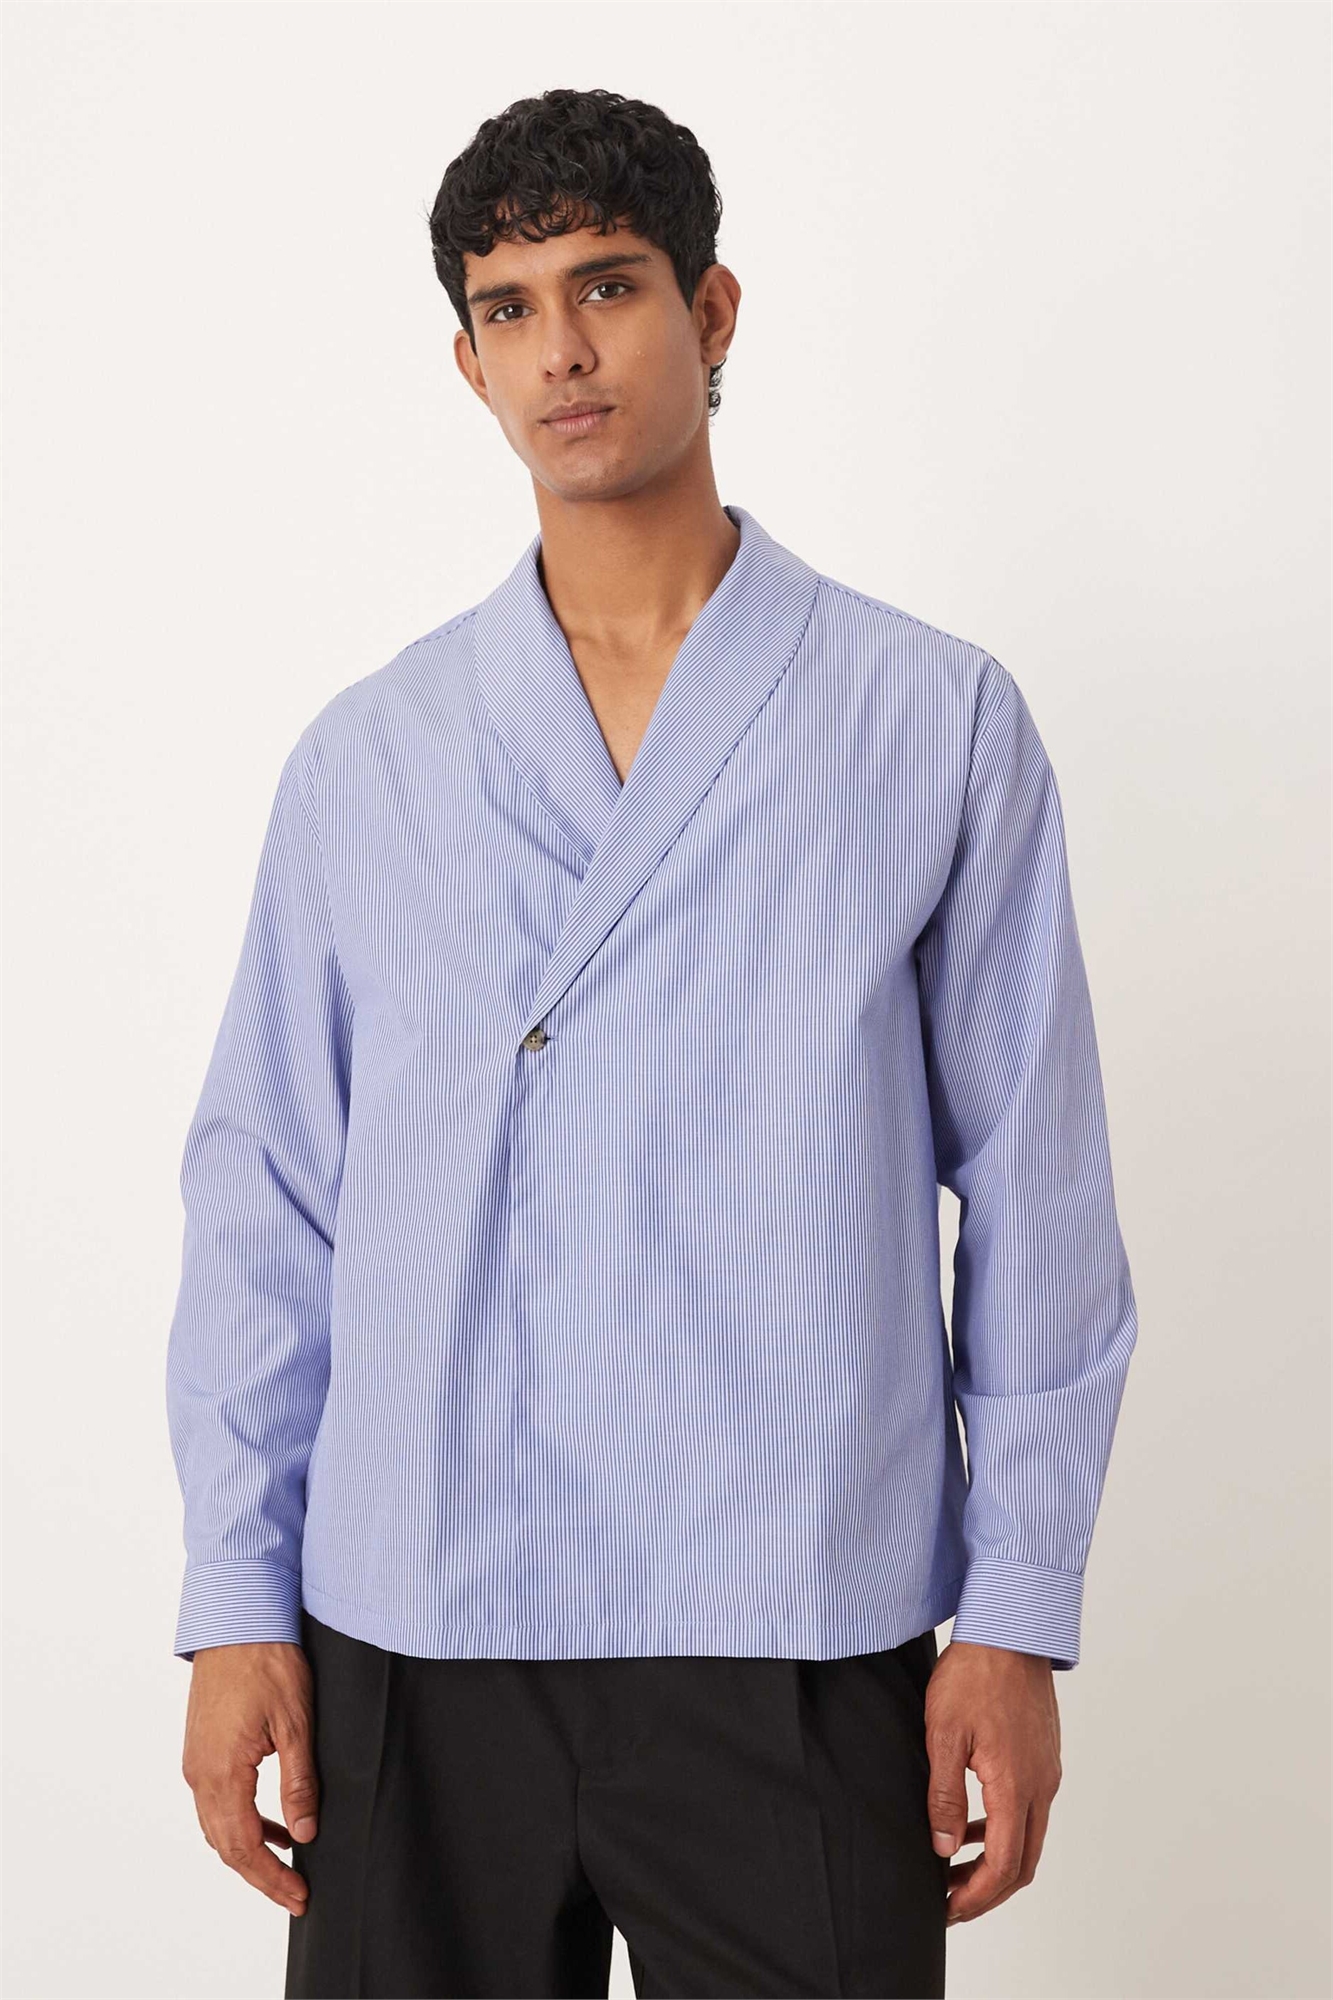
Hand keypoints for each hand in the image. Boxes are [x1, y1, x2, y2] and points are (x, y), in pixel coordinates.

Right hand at [180, 1641, 318, 1915]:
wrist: (237, 1618)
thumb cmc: (268, 1662)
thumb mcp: (295, 1724)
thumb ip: (299, 1783)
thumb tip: (305, 1833)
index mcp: (222, 1772)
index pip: (243, 1847)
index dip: (271, 1878)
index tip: (299, 1898)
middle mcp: (199, 1773)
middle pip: (225, 1845)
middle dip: (260, 1874)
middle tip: (295, 1894)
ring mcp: (196, 1760)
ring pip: (217, 1826)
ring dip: (249, 1849)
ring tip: (288, 1864)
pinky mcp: (201, 1747)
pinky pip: (217, 1801)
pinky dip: (241, 1821)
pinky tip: (272, 1822)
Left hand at [924, 1638, 1061, 1926]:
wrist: (1010, 1627)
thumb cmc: (974, 1673)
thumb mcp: (943, 1734)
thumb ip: (945, 1795)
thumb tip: (944, 1848)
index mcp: (1017, 1784)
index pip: (1004, 1865)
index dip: (976, 1896)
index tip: (947, 1909)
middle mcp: (1041, 1785)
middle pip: (1023, 1863)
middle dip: (987, 1891)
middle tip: (950, 1901)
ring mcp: (1046, 1771)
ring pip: (1028, 1838)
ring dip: (995, 1862)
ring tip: (954, 1868)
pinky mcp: (1043, 1757)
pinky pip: (1029, 1811)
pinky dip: (1003, 1831)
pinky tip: (972, 1825)